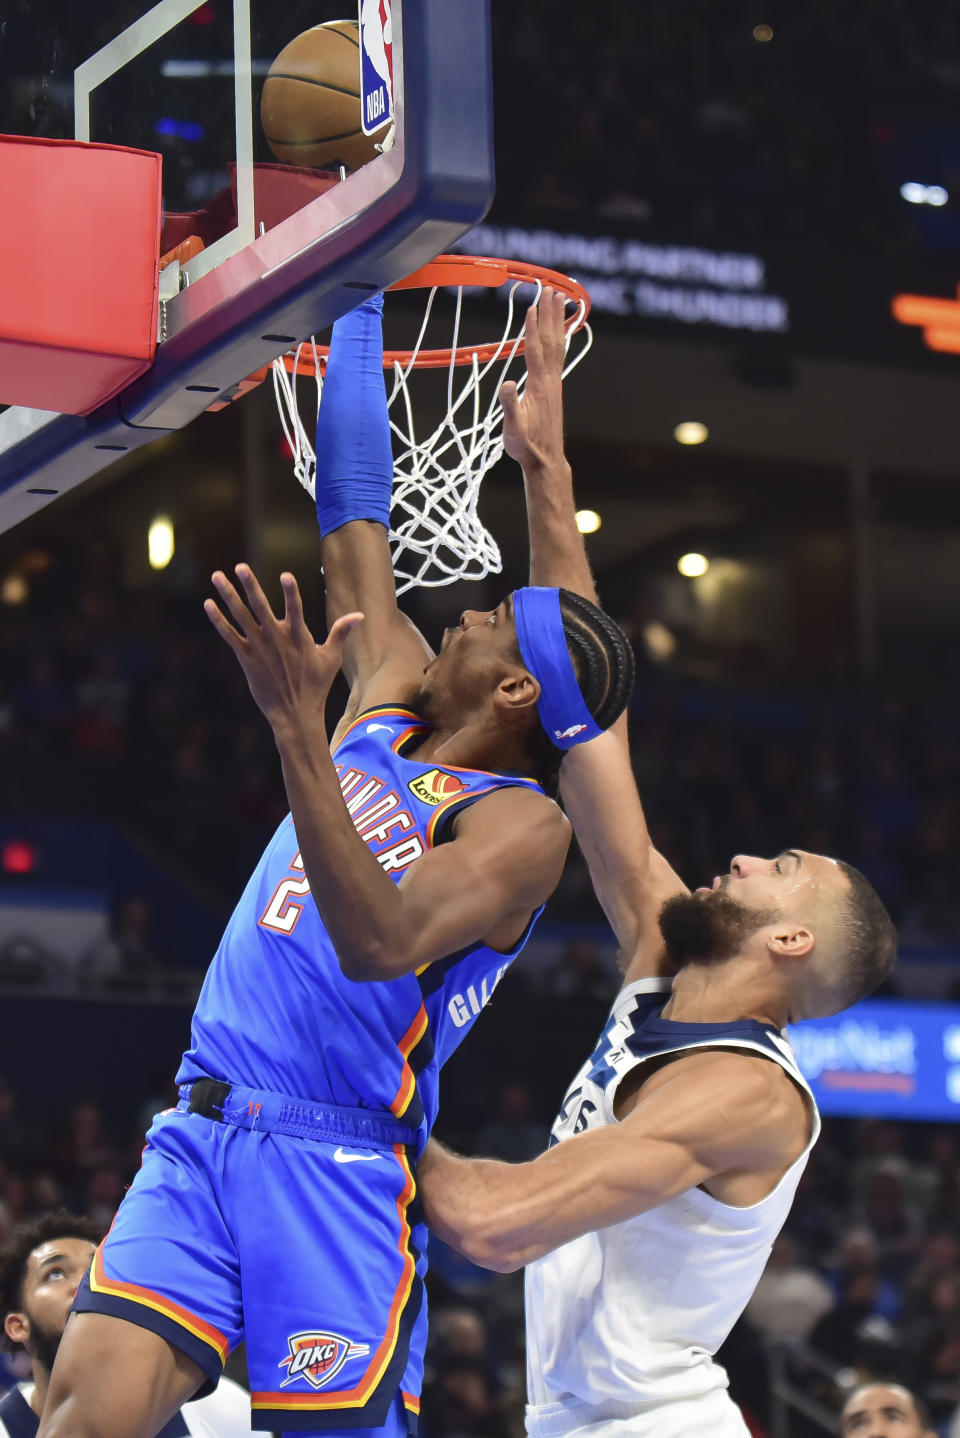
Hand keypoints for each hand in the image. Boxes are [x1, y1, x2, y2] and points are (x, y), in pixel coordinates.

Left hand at [204, 564, 362, 731]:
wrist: (295, 714)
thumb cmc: (316, 685)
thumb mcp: (332, 658)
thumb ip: (341, 632)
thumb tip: (360, 615)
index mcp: (299, 638)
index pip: (296, 610)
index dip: (291, 593)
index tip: (285, 575)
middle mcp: (277, 641)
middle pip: (261, 608)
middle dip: (251, 586)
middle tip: (240, 566)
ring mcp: (260, 649)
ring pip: (241, 617)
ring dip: (229, 595)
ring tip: (217, 576)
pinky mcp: (246, 659)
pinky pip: (229, 636)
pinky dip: (218, 620)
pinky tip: (208, 604)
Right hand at [500, 288, 568, 473]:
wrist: (545, 460)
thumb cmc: (526, 446)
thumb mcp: (513, 428)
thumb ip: (510, 406)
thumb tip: (507, 385)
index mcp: (538, 386)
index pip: (534, 351)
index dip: (533, 328)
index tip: (533, 306)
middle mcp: (550, 380)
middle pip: (550, 341)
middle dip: (550, 315)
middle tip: (552, 291)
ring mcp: (554, 383)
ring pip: (557, 345)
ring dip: (557, 322)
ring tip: (560, 300)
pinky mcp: (554, 389)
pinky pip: (558, 356)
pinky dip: (560, 338)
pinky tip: (560, 331)